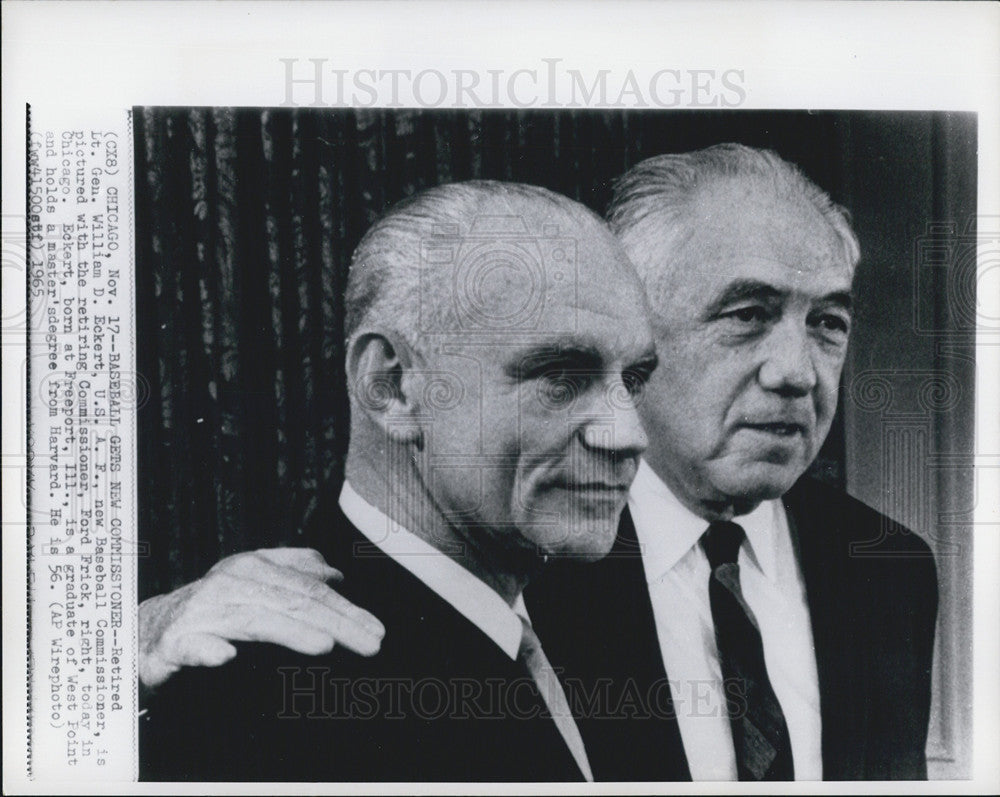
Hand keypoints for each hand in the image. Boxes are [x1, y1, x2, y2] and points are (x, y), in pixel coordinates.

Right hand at [138, 548, 384, 689]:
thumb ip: (292, 573)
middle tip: (370, 644)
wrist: (144, 630)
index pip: (309, 589)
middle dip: (336, 623)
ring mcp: (201, 612)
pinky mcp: (171, 642)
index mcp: (253, 569)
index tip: (377, 631)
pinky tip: (226, 657)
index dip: (346, 608)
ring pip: (253, 621)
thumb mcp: (254, 585)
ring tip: (323, 645)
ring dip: (288, 632)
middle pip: (292, 603)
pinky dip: (207, 651)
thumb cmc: (209, 609)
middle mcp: (231, 584)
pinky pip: (190, 646)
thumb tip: (334, 574)